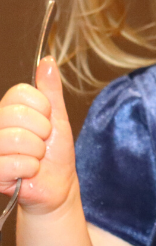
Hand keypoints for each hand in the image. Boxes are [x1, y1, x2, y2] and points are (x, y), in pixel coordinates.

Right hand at [0, 57, 76, 213]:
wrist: (57, 184)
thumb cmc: (55, 152)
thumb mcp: (57, 116)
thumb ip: (51, 90)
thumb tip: (48, 61)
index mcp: (8, 110)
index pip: (19, 93)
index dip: (41, 108)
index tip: (46, 121)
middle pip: (16, 115)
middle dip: (41, 131)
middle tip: (42, 142)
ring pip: (16, 139)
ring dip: (36, 152)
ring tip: (35, 157)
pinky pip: (15, 163)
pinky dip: (30, 169)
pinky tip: (28, 172)